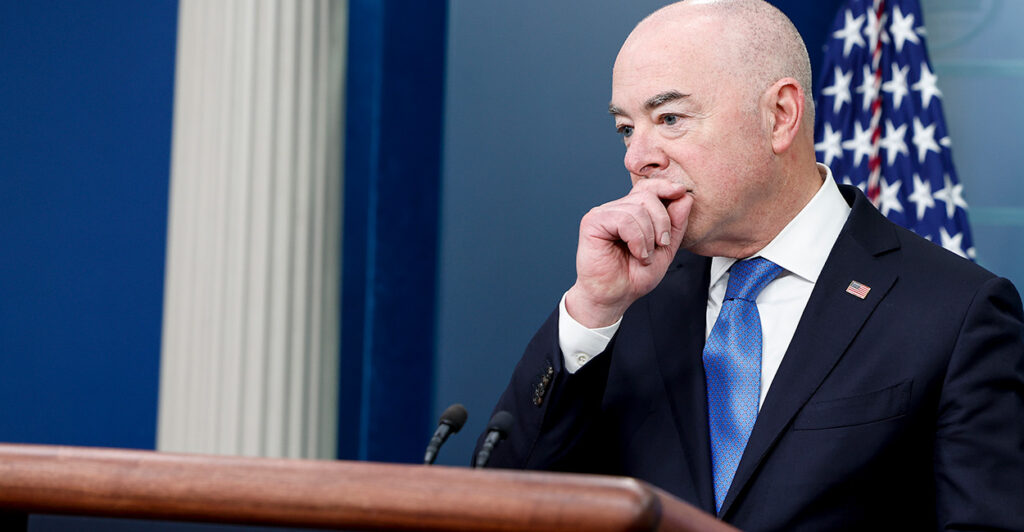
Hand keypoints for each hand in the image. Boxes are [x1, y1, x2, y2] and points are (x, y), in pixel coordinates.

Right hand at [565, 180, 692, 327]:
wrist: (615, 297)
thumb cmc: (635, 275)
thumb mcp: (665, 249)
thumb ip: (675, 224)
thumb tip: (684, 196)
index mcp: (631, 212)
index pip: (648, 187)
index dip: (665, 186)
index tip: (681, 192)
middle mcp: (616, 209)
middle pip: (647, 196)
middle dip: (662, 222)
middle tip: (660, 245)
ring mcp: (602, 214)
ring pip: (637, 208)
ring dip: (649, 237)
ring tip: (644, 256)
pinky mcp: (592, 222)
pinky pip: (624, 219)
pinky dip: (637, 239)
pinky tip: (636, 253)